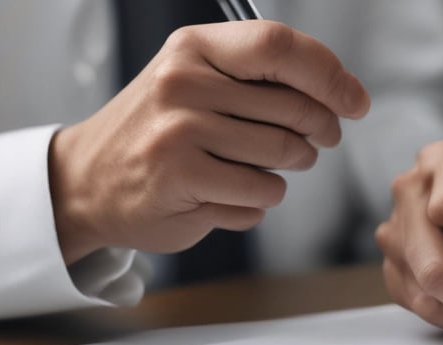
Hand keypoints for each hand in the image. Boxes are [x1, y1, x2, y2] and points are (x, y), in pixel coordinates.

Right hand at [49, 21, 369, 263]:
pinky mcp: (181, 179)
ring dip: (288, 169)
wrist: (87, 182)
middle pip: (294, 107)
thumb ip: (263, 79)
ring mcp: (179, 132)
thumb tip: (344, 93)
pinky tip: (227, 193)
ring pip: (285, 155)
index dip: (330, 75)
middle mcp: (183, 83)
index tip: (355, 101)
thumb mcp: (199, 81)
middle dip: (320, 131)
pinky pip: (262, 194)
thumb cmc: (159, 130)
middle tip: (315, 142)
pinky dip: (258, 200)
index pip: (279, 46)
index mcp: (194, 48)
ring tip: (258, 167)